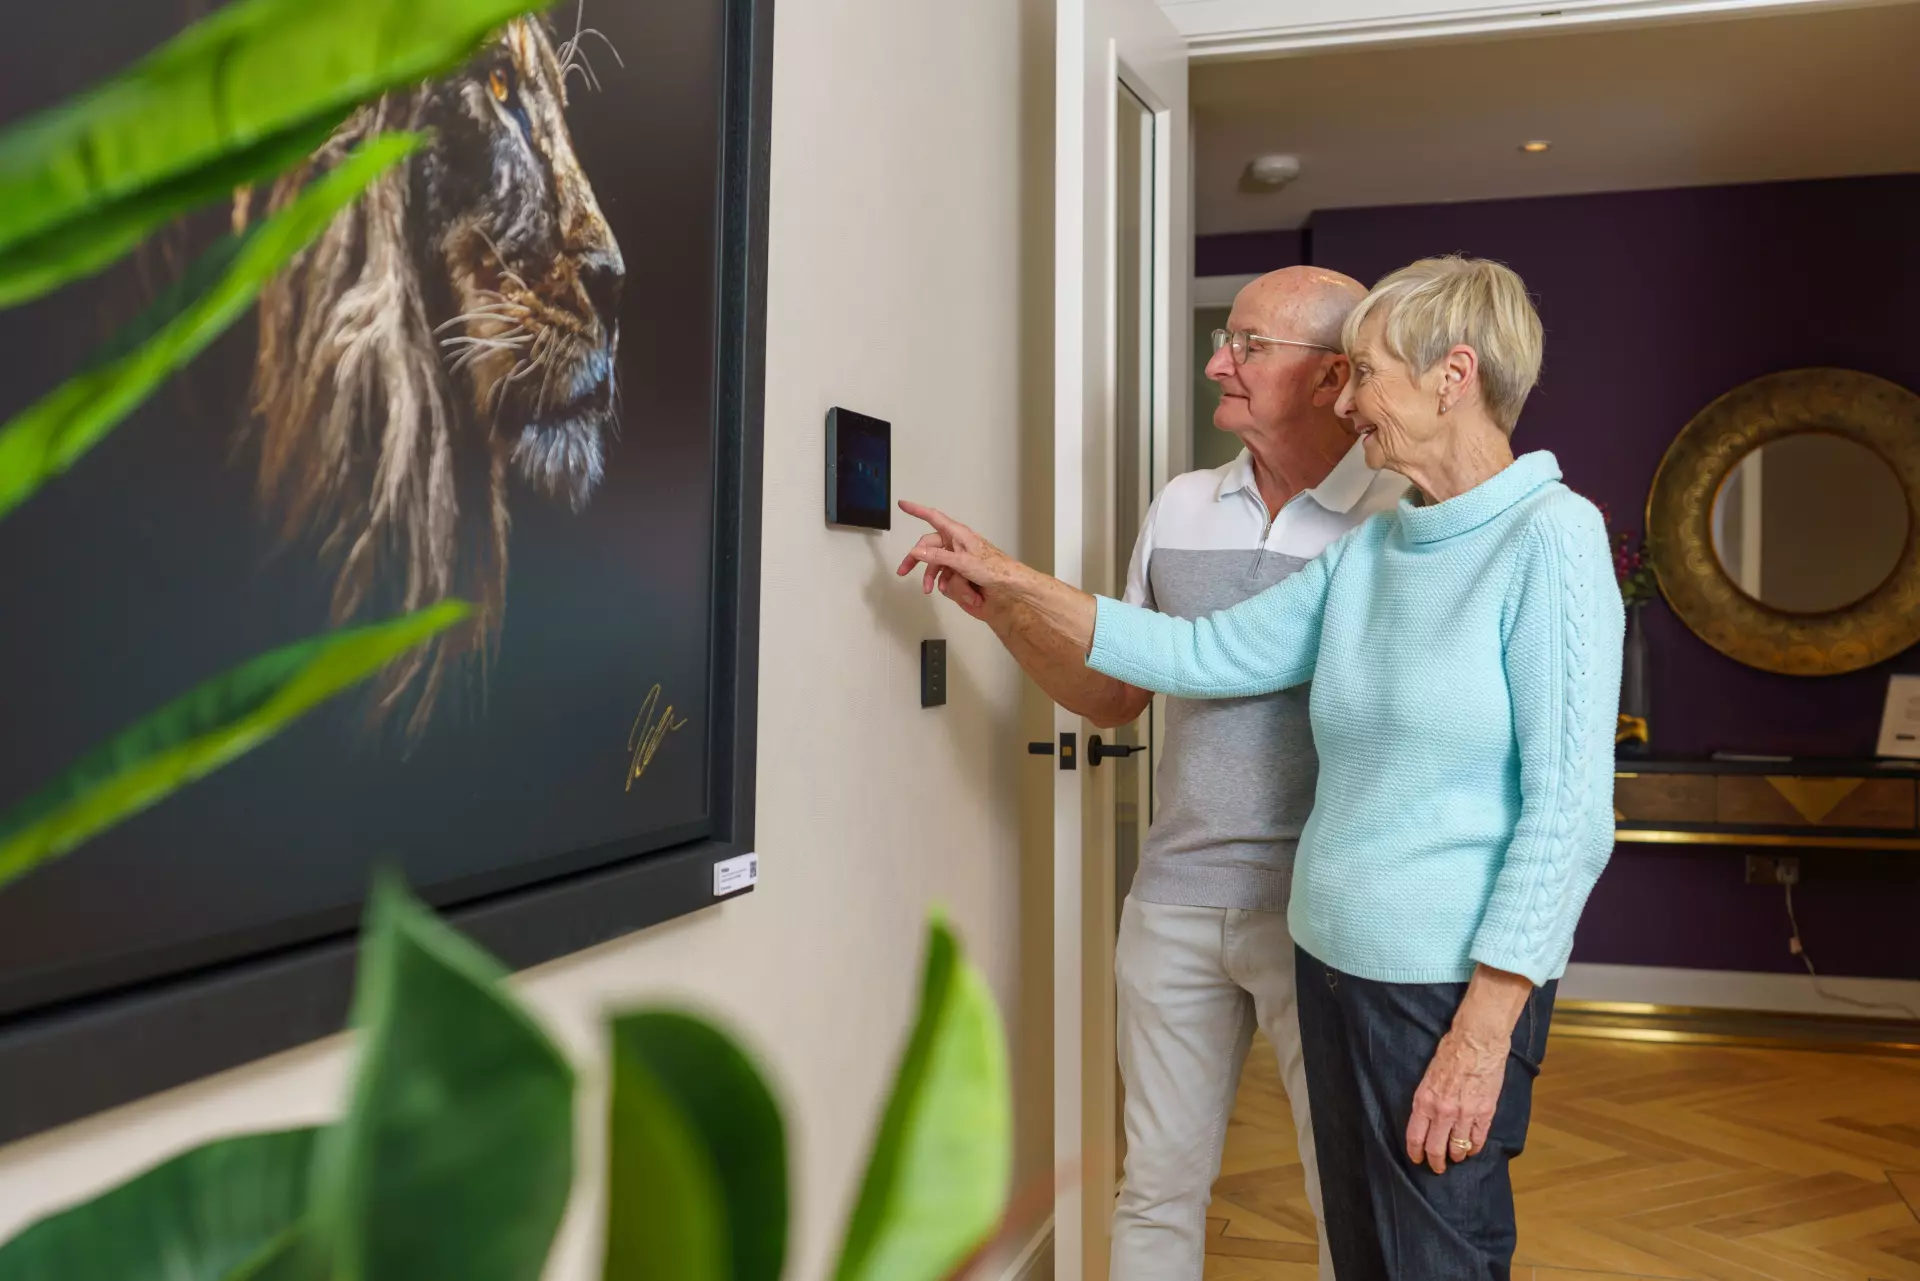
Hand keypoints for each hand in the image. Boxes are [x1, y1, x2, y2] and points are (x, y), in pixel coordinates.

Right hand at [895, 501, 1026, 615]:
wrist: (1009, 581)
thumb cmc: (990, 568)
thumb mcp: (961, 563)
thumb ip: (937, 556)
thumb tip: (915, 551)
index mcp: (956, 533)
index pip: (932, 517)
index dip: (916, 510)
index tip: (902, 504)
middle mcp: (956, 540)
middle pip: (928, 545)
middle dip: (916, 559)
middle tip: (903, 572)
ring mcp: (958, 552)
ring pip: (936, 560)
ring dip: (931, 574)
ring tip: (929, 589)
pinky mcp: (962, 563)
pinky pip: (946, 568)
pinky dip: (942, 578)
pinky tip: (942, 588)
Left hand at [1404, 1026, 1506, 1173]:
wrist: (1476, 1042)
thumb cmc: (1450, 1053)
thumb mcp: (1428, 1077)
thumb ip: (1427, 1100)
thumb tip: (1427, 1119)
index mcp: (1424, 1101)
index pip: (1415, 1137)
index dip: (1416, 1153)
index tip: (1418, 1159)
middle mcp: (1442, 1111)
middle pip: (1436, 1149)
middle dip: (1436, 1162)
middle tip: (1438, 1167)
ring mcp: (1465, 1114)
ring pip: (1458, 1148)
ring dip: (1456, 1156)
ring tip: (1456, 1156)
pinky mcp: (1485, 1113)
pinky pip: (1478, 1139)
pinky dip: (1474, 1147)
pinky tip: (1472, 1148)